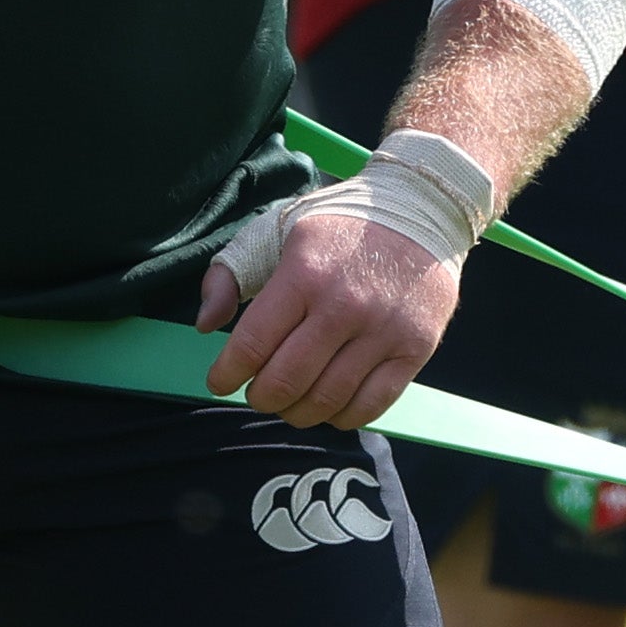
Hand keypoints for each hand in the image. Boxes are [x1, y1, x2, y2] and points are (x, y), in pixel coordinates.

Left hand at [201, 205, 454, 431]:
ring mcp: (383, 331)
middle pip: (287, 382)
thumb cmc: (338, 226)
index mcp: (303, 274)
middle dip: (261, 398)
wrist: (420, 210)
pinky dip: (341, 417)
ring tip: (290, 403)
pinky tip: (329, 405)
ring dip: (297, 413)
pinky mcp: (416, 349)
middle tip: (258, 394)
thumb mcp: (275, 230)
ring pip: (327, 401)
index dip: (227, 374)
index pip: (252, 345)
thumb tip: (205, 325)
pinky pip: (370, 405)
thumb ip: (230, 275)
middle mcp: (344, 306)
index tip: (221, 381)